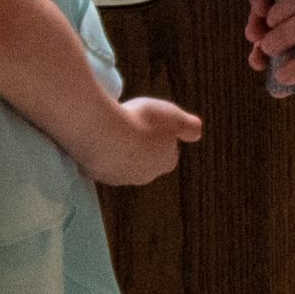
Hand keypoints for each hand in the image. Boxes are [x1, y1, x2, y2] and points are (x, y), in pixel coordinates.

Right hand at [82, 94, 201, 185]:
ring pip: (122, 163)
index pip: (169, 154)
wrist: (105, 132)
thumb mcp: (174, 116)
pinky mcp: (98, 174)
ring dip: (119, 148)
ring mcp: (119, 177)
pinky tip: (99, 135)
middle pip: (145, 161)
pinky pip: (101, 162)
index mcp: (165, 162)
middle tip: (133, 125)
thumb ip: (189, 126)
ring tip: (114, 128)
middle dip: (140, 146)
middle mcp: (144, 175)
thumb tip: (196, 132)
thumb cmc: (141, 122)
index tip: (154, 126)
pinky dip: (101, 151)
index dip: (162, 139)